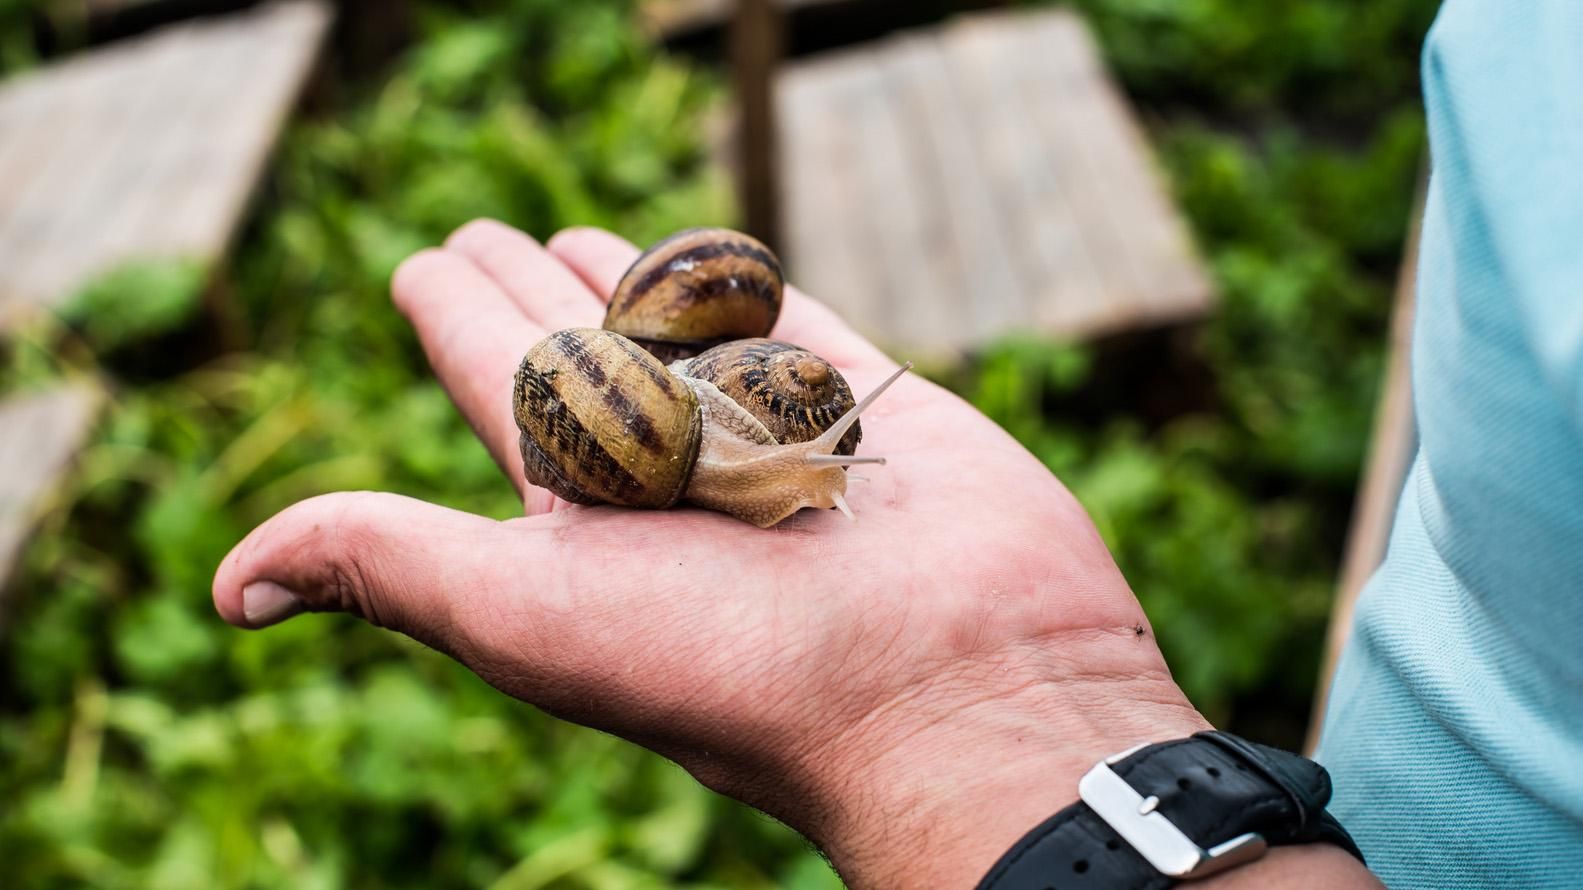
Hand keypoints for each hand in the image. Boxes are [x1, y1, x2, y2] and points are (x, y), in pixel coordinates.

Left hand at [213, 220, 1208, 886]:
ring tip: (584, 239)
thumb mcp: (530, 615)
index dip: (454, 316)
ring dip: (632, 285)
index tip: (425, 261)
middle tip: (488, 236)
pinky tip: (715, 261)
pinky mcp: (870, 409)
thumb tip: (229, 585)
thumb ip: (389, 564)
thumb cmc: (736, 667)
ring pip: (687, 339)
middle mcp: (673, 474)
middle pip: (584, 353)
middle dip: (530, 290)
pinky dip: (753, 297)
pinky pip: (796, 332)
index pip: (498, 383)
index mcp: (584, 512)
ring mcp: (775, 437)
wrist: (955, 684)